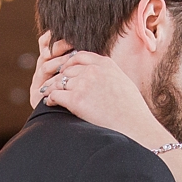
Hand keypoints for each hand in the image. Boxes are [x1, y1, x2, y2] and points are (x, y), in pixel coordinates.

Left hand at [29, 31, 168, 147]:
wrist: (134, 125)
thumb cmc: (132, 110)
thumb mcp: (124, 82)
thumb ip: (109, 75)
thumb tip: (103, 78)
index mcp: (105, 64)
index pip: (79, 56)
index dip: (69, 63)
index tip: (64, 70)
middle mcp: (93, 71)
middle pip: (67, 69)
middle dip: (58, 76)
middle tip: (51, 84)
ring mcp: (83, 84)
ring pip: (59, 82)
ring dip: (51, 88)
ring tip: (47, 93)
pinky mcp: (76, 100)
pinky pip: (55, 95)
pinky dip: (50, 99)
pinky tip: (49, 103)